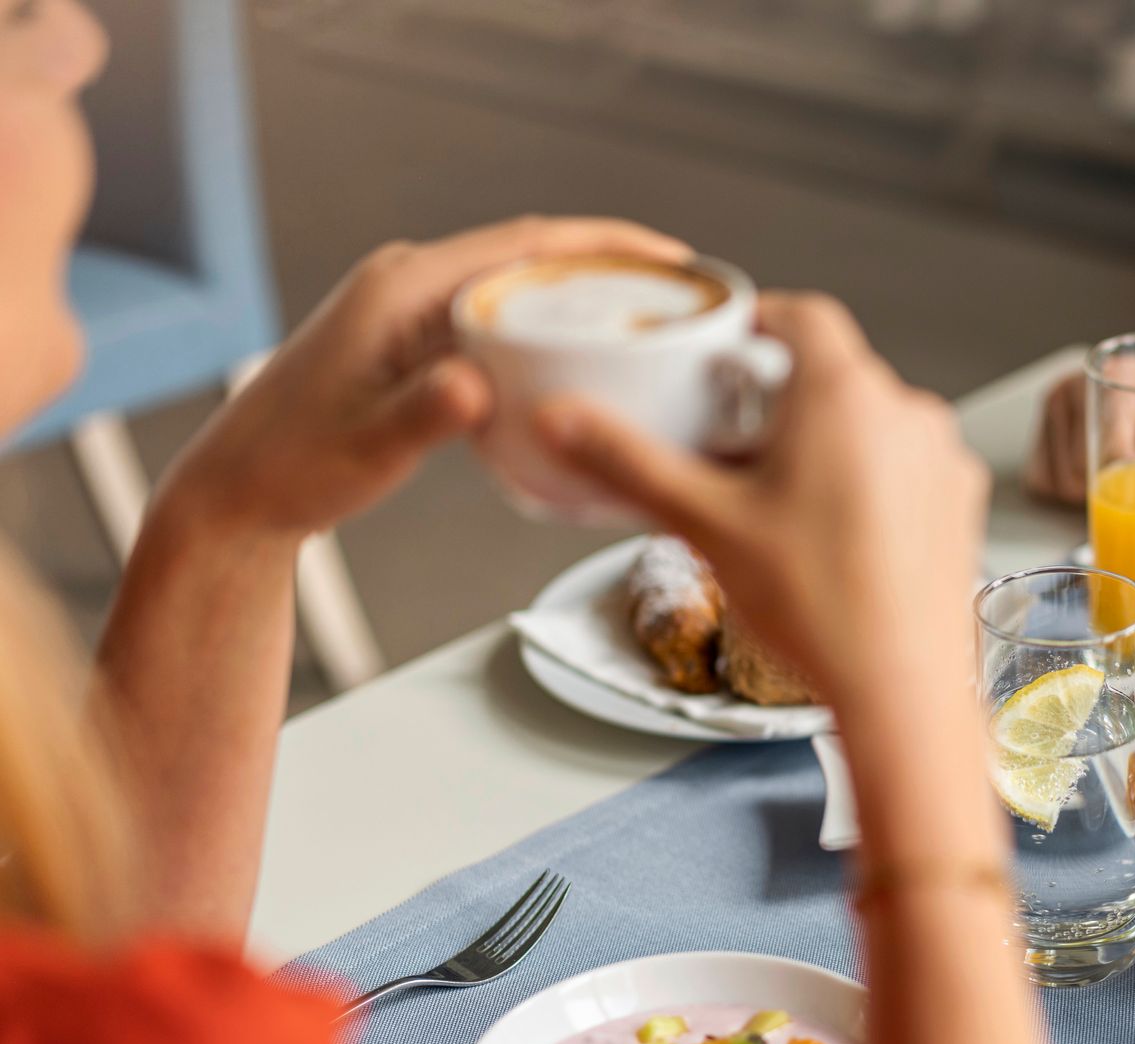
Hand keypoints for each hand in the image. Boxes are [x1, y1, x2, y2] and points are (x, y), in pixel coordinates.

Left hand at [160, 217, 688, 539]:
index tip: (669, 256)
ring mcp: (410, 308)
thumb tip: (477, 385)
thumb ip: (424, 413)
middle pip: (530, 254)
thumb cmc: (294, 469)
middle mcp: (408, 282)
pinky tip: (584, 358)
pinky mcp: (414, 339)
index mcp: (401, 287)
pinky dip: (548, 327)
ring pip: (517, 286)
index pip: (522, 243)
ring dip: (582, 297)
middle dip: (609, 266)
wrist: (239, 494)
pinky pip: (498, 318)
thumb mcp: (367, 448)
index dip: (604, 243)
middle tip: (680, 294)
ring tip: (651, 320)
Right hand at [532, 292, 988, 713]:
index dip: (761, 319)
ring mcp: (941, 459)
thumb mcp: (705, 524)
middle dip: (782, 397)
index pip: (803, 315)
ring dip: (826, 441)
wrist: (900, 688)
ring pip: (873, 422)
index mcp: (845, 394)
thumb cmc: (819, 606)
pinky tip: (831, 530)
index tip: (729, 343)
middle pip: (836, 373)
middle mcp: (906, 413)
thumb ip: (628, 461)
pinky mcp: (959, 504)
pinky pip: (905, 467)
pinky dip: (868, 480)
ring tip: (778, 497)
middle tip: (734, 440)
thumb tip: (564, 419)